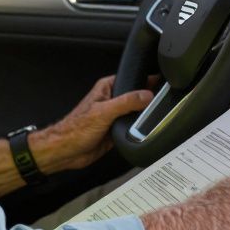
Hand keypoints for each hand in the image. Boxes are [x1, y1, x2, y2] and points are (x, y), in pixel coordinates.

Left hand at [33, 75, 153, 172]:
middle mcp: (112, 100)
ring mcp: (114, 116)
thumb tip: (147, 95)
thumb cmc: (76, 129)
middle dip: (148, 100)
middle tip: (162, 102)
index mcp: (107, 88)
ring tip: (155, 117)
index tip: (161, 82)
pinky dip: (138, 130)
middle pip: (136, 96)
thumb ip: (126, 102)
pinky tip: (145, 131)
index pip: (131, 78)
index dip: (145, 79)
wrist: (67, 151)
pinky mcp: (116, 130)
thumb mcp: (104, 111)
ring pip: (136, 113)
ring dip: (143, 117)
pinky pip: (132, 128)